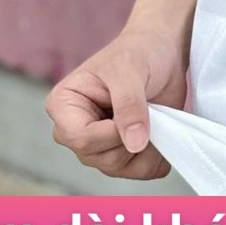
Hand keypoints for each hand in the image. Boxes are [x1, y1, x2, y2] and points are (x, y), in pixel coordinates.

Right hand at [44, 24, 187, 179]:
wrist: (161, 52)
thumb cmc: (138, 52)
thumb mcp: (130, 70)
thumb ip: (129, 106)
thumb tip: (134, 144)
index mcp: (63, 105)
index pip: (78, 138)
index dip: (111, 133)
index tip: (136, 110)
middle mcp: (75, 130)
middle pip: (99, 159)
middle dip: (130, 138)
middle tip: (148, 109)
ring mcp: (99, 145)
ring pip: (119, 169)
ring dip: (146, 148)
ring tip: (155, 115)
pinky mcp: (123, 154)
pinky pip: (141, 172)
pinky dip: (157, 156)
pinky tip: (161, 130)